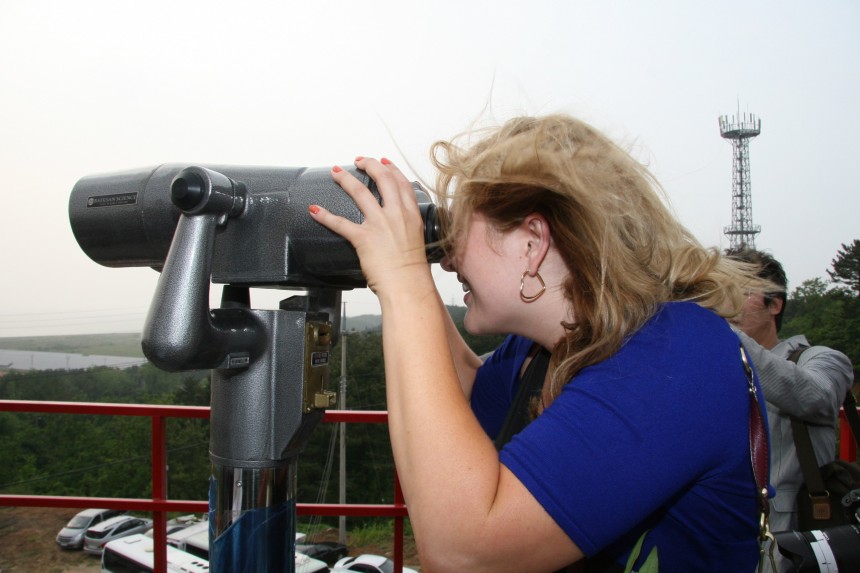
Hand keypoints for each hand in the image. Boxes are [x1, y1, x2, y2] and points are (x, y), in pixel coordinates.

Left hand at [308, 157, 432, 297]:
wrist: (408, 285)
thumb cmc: (413, 271)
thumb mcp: (418, 241)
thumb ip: (408, 229)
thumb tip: (401, 229)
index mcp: (411, 215)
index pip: (402, 183)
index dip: (391, 168)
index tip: (383, 162)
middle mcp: (396, 214)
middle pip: (382, 178)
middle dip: (369, 165)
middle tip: (359, 161)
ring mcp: (379, 224)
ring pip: (360, 192)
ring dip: (346, 179)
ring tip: (336, 173)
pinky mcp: (363, 238)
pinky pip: (340, 223)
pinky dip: (325, 215)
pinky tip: (315, 209)